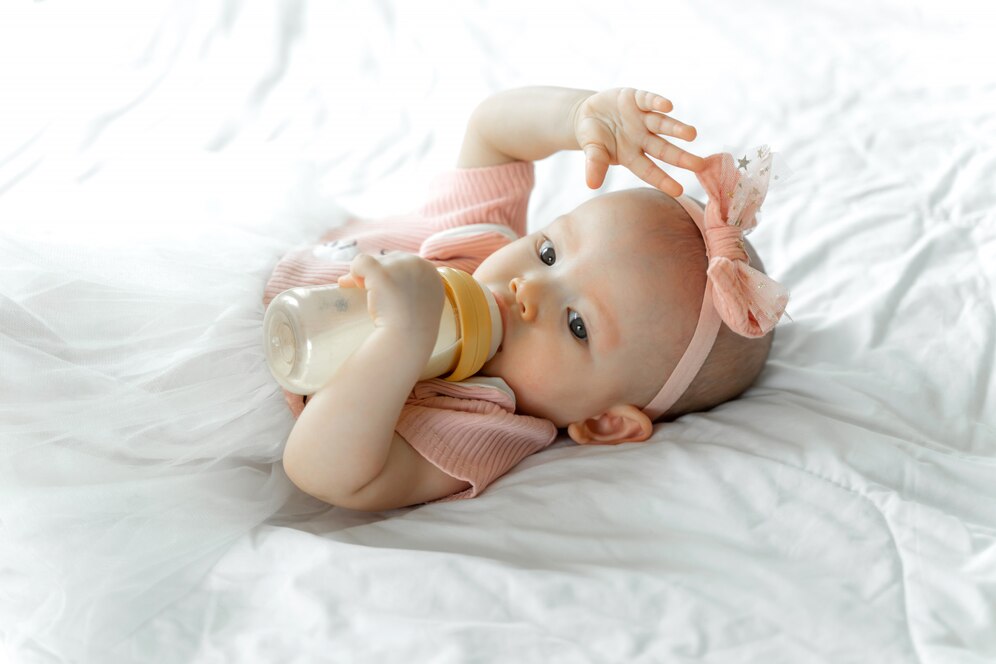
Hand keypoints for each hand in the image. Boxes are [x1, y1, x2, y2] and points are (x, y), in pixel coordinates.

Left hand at [337, 253, 443, 340]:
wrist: (408, 341)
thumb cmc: (412, 331)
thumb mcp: (419, 306)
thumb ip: (411, 292)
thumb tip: (384, 283)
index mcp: (431, 274)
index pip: (406, 264)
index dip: (390, 273)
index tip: (380, 287)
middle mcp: (419, 265)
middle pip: (389, 260)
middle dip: (374, 273)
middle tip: (359, 287)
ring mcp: (401, 268)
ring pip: (374, 262)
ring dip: (363, 274)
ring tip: (351, 285)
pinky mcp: (383, 273)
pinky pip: (361, 262)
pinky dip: (353, 272)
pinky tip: (346, 284)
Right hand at [572, 88, 703, 194]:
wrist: (588, 114)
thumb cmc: (594, 138)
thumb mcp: (592, 151)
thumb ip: (594, 165)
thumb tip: (591, 185)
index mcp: (631, 156)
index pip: (649, 171)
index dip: (663, 180)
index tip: (679, 191)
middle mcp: (642, 139)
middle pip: (663, 150)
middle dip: (681, 157)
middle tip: (700, 165)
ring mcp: (642, 119)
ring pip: (662, 125)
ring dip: (677, 129)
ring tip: (692, 134)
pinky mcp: (638, 99)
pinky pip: (649, 100)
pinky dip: (657, 102)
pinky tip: (668, 106)